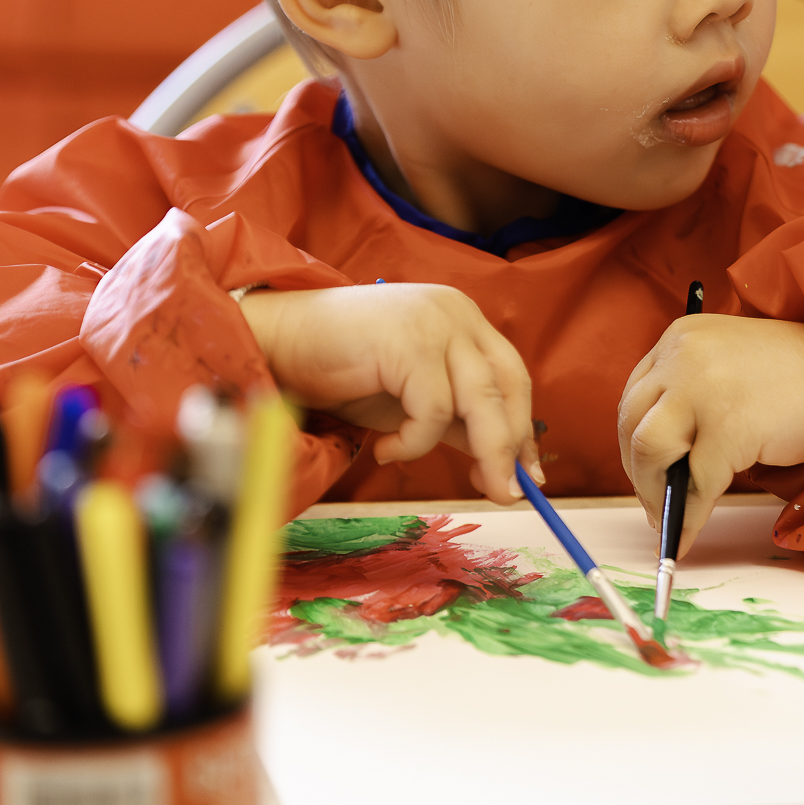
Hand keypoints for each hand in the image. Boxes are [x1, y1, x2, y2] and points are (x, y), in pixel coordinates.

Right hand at [239, 285, 538, 503]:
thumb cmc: (341, 372)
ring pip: (480, 400)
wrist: (277, 344)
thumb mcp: (411, 401)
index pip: (511, 374)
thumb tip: (504, 464)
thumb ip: (456, 420)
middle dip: (510, 446)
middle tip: (505, 492)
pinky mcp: (408, 342)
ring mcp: (434, 322)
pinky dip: (416, 442)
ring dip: (481, 452)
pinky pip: (433, 410)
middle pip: (507, 385)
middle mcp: (455, 312)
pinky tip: (386, 449)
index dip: (521, 426)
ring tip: (467, 483)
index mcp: (461, 319)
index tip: (527, 474)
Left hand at [618, 314, 803, 555]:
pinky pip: (693, 484)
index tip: (644, 473)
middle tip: (654, 505)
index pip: (637, 395)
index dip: (635, 442)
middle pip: (632, 423)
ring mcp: (704, 386)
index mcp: (684, 336)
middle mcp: (685, 354)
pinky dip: (687, 517)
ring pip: (649, 451)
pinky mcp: (728, 425)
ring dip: (654, 493)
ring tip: (670, 517)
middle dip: (639, 473)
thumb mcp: (733, 371)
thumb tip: (658, 465)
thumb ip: (694, 396)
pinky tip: (689, 534)